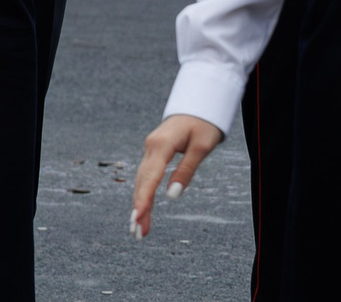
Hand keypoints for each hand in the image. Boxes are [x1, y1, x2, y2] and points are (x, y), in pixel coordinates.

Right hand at [129, 114, 222, 238]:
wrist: (198, 105)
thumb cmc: (203, 125)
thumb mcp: (202, 147)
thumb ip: (186, 171)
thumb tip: (172, 196)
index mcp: (161, 145)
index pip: (149, 178)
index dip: (143, 200)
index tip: (137, 219)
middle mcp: (151, 148)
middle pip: (142, 183)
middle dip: (139, 209)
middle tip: (136, 233)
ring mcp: (150, 150)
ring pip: (142, 181)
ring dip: (140, 205)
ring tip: (139, 230)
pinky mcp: (154, 153)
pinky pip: (146, 177)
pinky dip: (144, 194)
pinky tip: (143, 210)